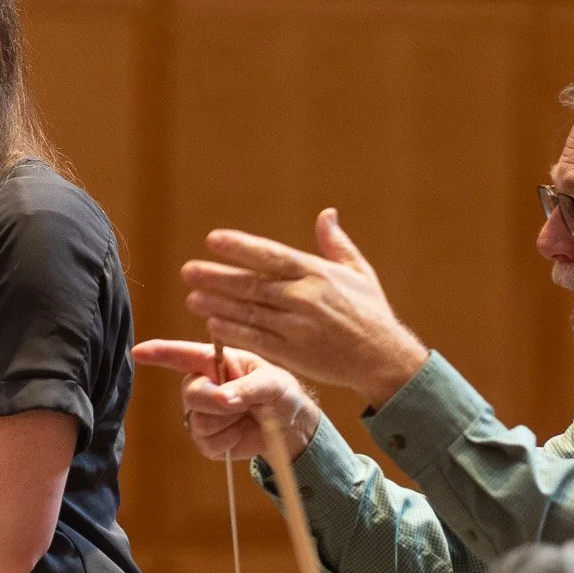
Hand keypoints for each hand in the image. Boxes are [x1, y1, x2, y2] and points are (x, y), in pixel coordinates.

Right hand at [131, 341, 321, 462]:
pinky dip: (227, 442)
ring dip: (227, 423)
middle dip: (214, 402)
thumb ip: (248, 388)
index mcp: (217, 362)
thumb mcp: (273, 384)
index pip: (182, 355)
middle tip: (240, 405)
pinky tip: (240, 433)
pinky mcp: (207, 439)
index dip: (159, 353)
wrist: (290, 428)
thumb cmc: (282, 393)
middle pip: (190, 394)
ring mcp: (203, 413)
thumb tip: (224, 398)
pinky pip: (205, 443)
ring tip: (246, 416)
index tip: (138, 352)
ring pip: (199, 421)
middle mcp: (204, 384)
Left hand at [182, 209, 428, 407]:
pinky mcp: (294, 353)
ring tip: (193, 297)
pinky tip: (213, 324)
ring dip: (218, 304)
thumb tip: (327, 213)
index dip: (241, 247)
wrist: (384, 359)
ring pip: (250, 312)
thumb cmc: (372, 313)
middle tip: (189, 270)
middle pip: (253, 284)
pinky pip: (257, 339)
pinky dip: (234, 331)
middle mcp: (305, 297)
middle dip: (218, 276)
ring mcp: (298, 326)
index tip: (213, 240)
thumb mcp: (360, 273)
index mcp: (318, 273)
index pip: (271, 256)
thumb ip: (336, 244)